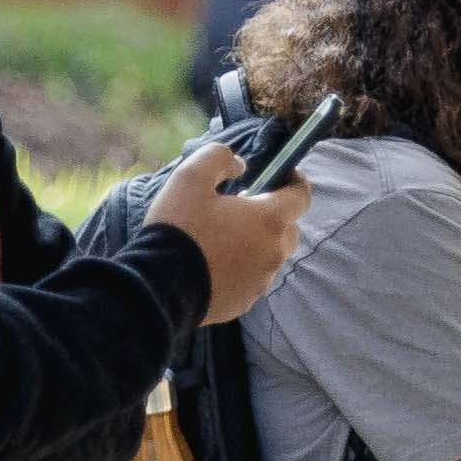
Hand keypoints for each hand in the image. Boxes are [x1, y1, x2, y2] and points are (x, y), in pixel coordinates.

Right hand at [151, 140, 309, 328]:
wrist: (159, 286)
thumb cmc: (179, 228)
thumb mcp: (190, 177)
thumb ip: (219, 159)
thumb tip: (240, 165)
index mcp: (269, 219)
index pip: (301, 196)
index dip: (294, 183)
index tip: (281, 176)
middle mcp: (274, 251)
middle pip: (288, 229)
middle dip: (272, 217)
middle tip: (241, 210)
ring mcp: (262, 280)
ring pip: (270, 256)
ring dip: (256, 244)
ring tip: (224, 239)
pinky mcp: (246, 301)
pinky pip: (252, 279)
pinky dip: (242, 269)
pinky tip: (215, 265)